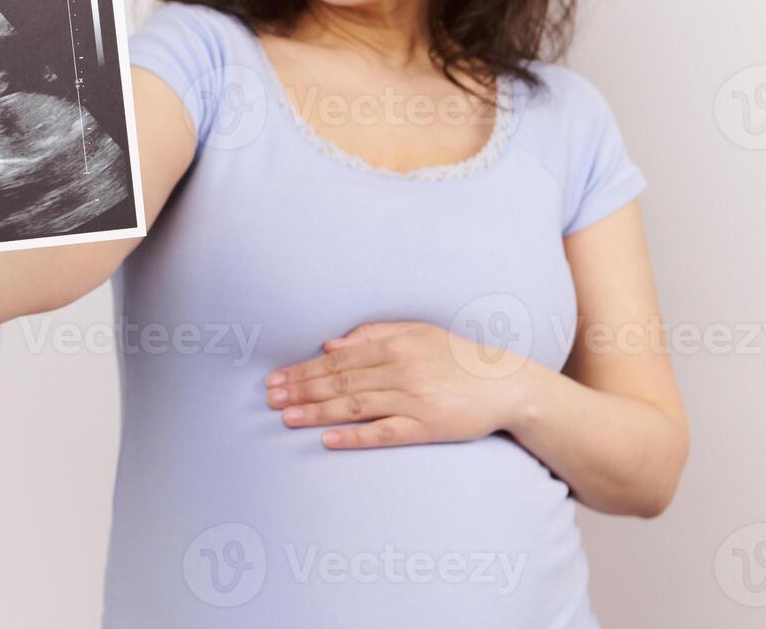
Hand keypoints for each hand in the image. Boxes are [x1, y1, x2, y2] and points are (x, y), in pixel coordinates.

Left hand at [264, 320, 532, 449]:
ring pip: (354, 406)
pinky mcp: (426, 427)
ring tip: (286, 417)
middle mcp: (400, 370)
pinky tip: (328, 441)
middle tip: (270, 398)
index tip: (277, 379)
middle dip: (301, 390)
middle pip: (340, 381)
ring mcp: (413, 400)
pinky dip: (354, 437)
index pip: (338, 360)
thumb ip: (374, 335)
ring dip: (316, 412)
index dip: (304, 370)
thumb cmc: (456, 357)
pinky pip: (384, 433)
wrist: (505, 384)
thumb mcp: (417, 333)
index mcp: (395, 346)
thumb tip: (330, 344)